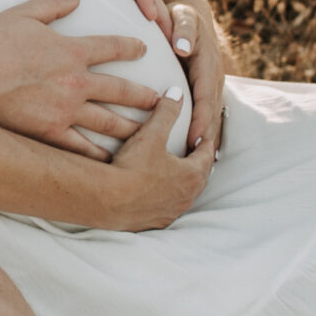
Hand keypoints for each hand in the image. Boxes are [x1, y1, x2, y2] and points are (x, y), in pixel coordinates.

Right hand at [0, 0, 167, 156]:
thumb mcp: (22, 14)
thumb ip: (53, 4)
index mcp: (71, 50)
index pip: (113, 47)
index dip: (132, 48)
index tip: (144, 50)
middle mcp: (74, 82)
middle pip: (121, 91)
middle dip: (145, 96)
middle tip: (162, 102)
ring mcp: (63, 112)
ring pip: (109, 123)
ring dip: (133, 129)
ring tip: (149, 136)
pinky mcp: (47, 135)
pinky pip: (80, 149)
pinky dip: (98, 157)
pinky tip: (112, 163)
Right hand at [89, 89, 216, 229]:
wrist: (108, 200)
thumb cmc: (132, 167)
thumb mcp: (151, 134)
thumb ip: (166, 112)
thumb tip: (176, 93)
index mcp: (193, 173)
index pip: (206, 153)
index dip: (204, 141)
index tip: (201, 134)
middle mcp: (187, 196)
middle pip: (199, 176)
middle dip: (197, 163)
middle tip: (193, 152)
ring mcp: (172, 212)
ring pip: (185, 195)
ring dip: (182, 183)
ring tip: (175, 173)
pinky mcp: (157, 222)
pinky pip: (168, 209)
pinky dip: (167, 200)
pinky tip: (157, 194)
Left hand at [166, 1, 226, 155]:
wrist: (190, 16)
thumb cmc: (181, 17)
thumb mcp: (182, 16)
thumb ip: (183, 29)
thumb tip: (182, 47)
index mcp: (208, 66)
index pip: (205, 98)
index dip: (200, 121)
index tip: (192, 141)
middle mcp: (214, 80)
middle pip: (212, 115)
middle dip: (205, 141)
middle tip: (196, 167)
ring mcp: (213, 88)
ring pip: (212, 119)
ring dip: (207, 143)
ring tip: (197, 169)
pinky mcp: (207, 93)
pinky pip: (208, 116)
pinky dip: (205, 135)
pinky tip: (196, 156)